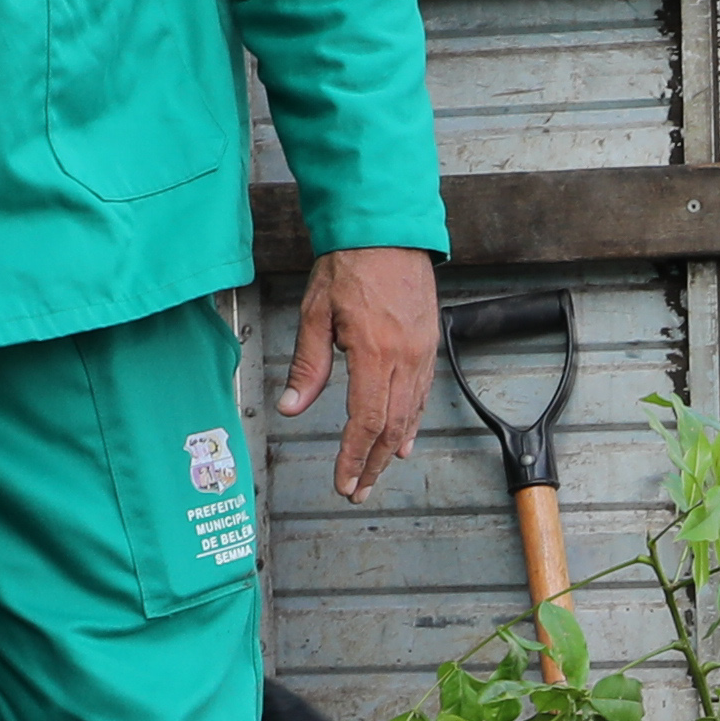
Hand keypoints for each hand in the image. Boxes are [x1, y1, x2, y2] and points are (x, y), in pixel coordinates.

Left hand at [280, 245, 441, 502]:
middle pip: (391, 427)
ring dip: (390, 449)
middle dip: (371, 464)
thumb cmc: (349, 264)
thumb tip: (291, 408)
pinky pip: (421, 395)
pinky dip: (411, 423)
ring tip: (374, 474)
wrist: (387, 230)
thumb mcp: (315, 313)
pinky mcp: (428, 344)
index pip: (365, 420)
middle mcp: (404, 357)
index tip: (343, 481)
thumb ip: (307, 366)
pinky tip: (403, 441)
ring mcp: (421, 352)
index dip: (353, 457)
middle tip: (356, 490)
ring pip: (410, 415)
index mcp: (373, 351)